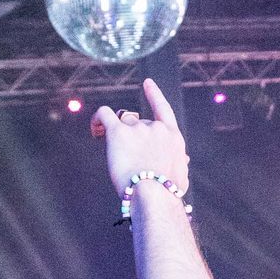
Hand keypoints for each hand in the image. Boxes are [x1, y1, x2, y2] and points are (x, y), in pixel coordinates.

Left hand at [90, 78, 188, 201]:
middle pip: (137, 123)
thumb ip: (179, 164)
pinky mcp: (119, 132)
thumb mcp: (181, 176)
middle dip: (130, 137)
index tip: (147, 83)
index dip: (154, 95)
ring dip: (117, 136)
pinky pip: (104, 114)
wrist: (155, 195)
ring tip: (112, 153)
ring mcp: (138, 128)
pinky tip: (96, 130)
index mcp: (172, 137)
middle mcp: (156, 128)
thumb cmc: (167, 193)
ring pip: (122, 124)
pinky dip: (97, 119)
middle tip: (125, 157)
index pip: (163, 109)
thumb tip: (183, 160)